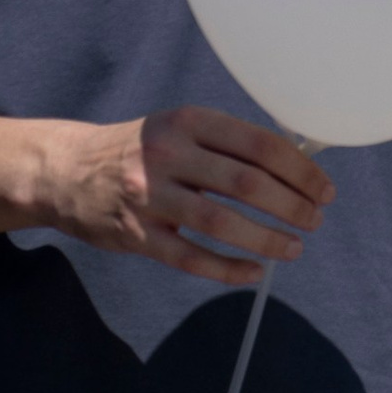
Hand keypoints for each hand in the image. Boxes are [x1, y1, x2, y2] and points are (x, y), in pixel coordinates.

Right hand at [35, 109, 330, 287]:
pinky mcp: (136, 235)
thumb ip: (227, 143)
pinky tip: (254, 272)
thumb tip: (294, 166)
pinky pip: (189, 257)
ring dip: (266, 238)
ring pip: (220, 223)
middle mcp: (169, 154)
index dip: (299, 169)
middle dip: (291, 205)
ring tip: (295, 247)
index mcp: (190, 121)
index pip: (259, 144)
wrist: (68, 172)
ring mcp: (150, 197)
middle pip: (245, 183)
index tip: (323, 189)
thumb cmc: (141, 149)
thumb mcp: (180, 128)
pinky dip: (227, 268)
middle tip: (315, 219)